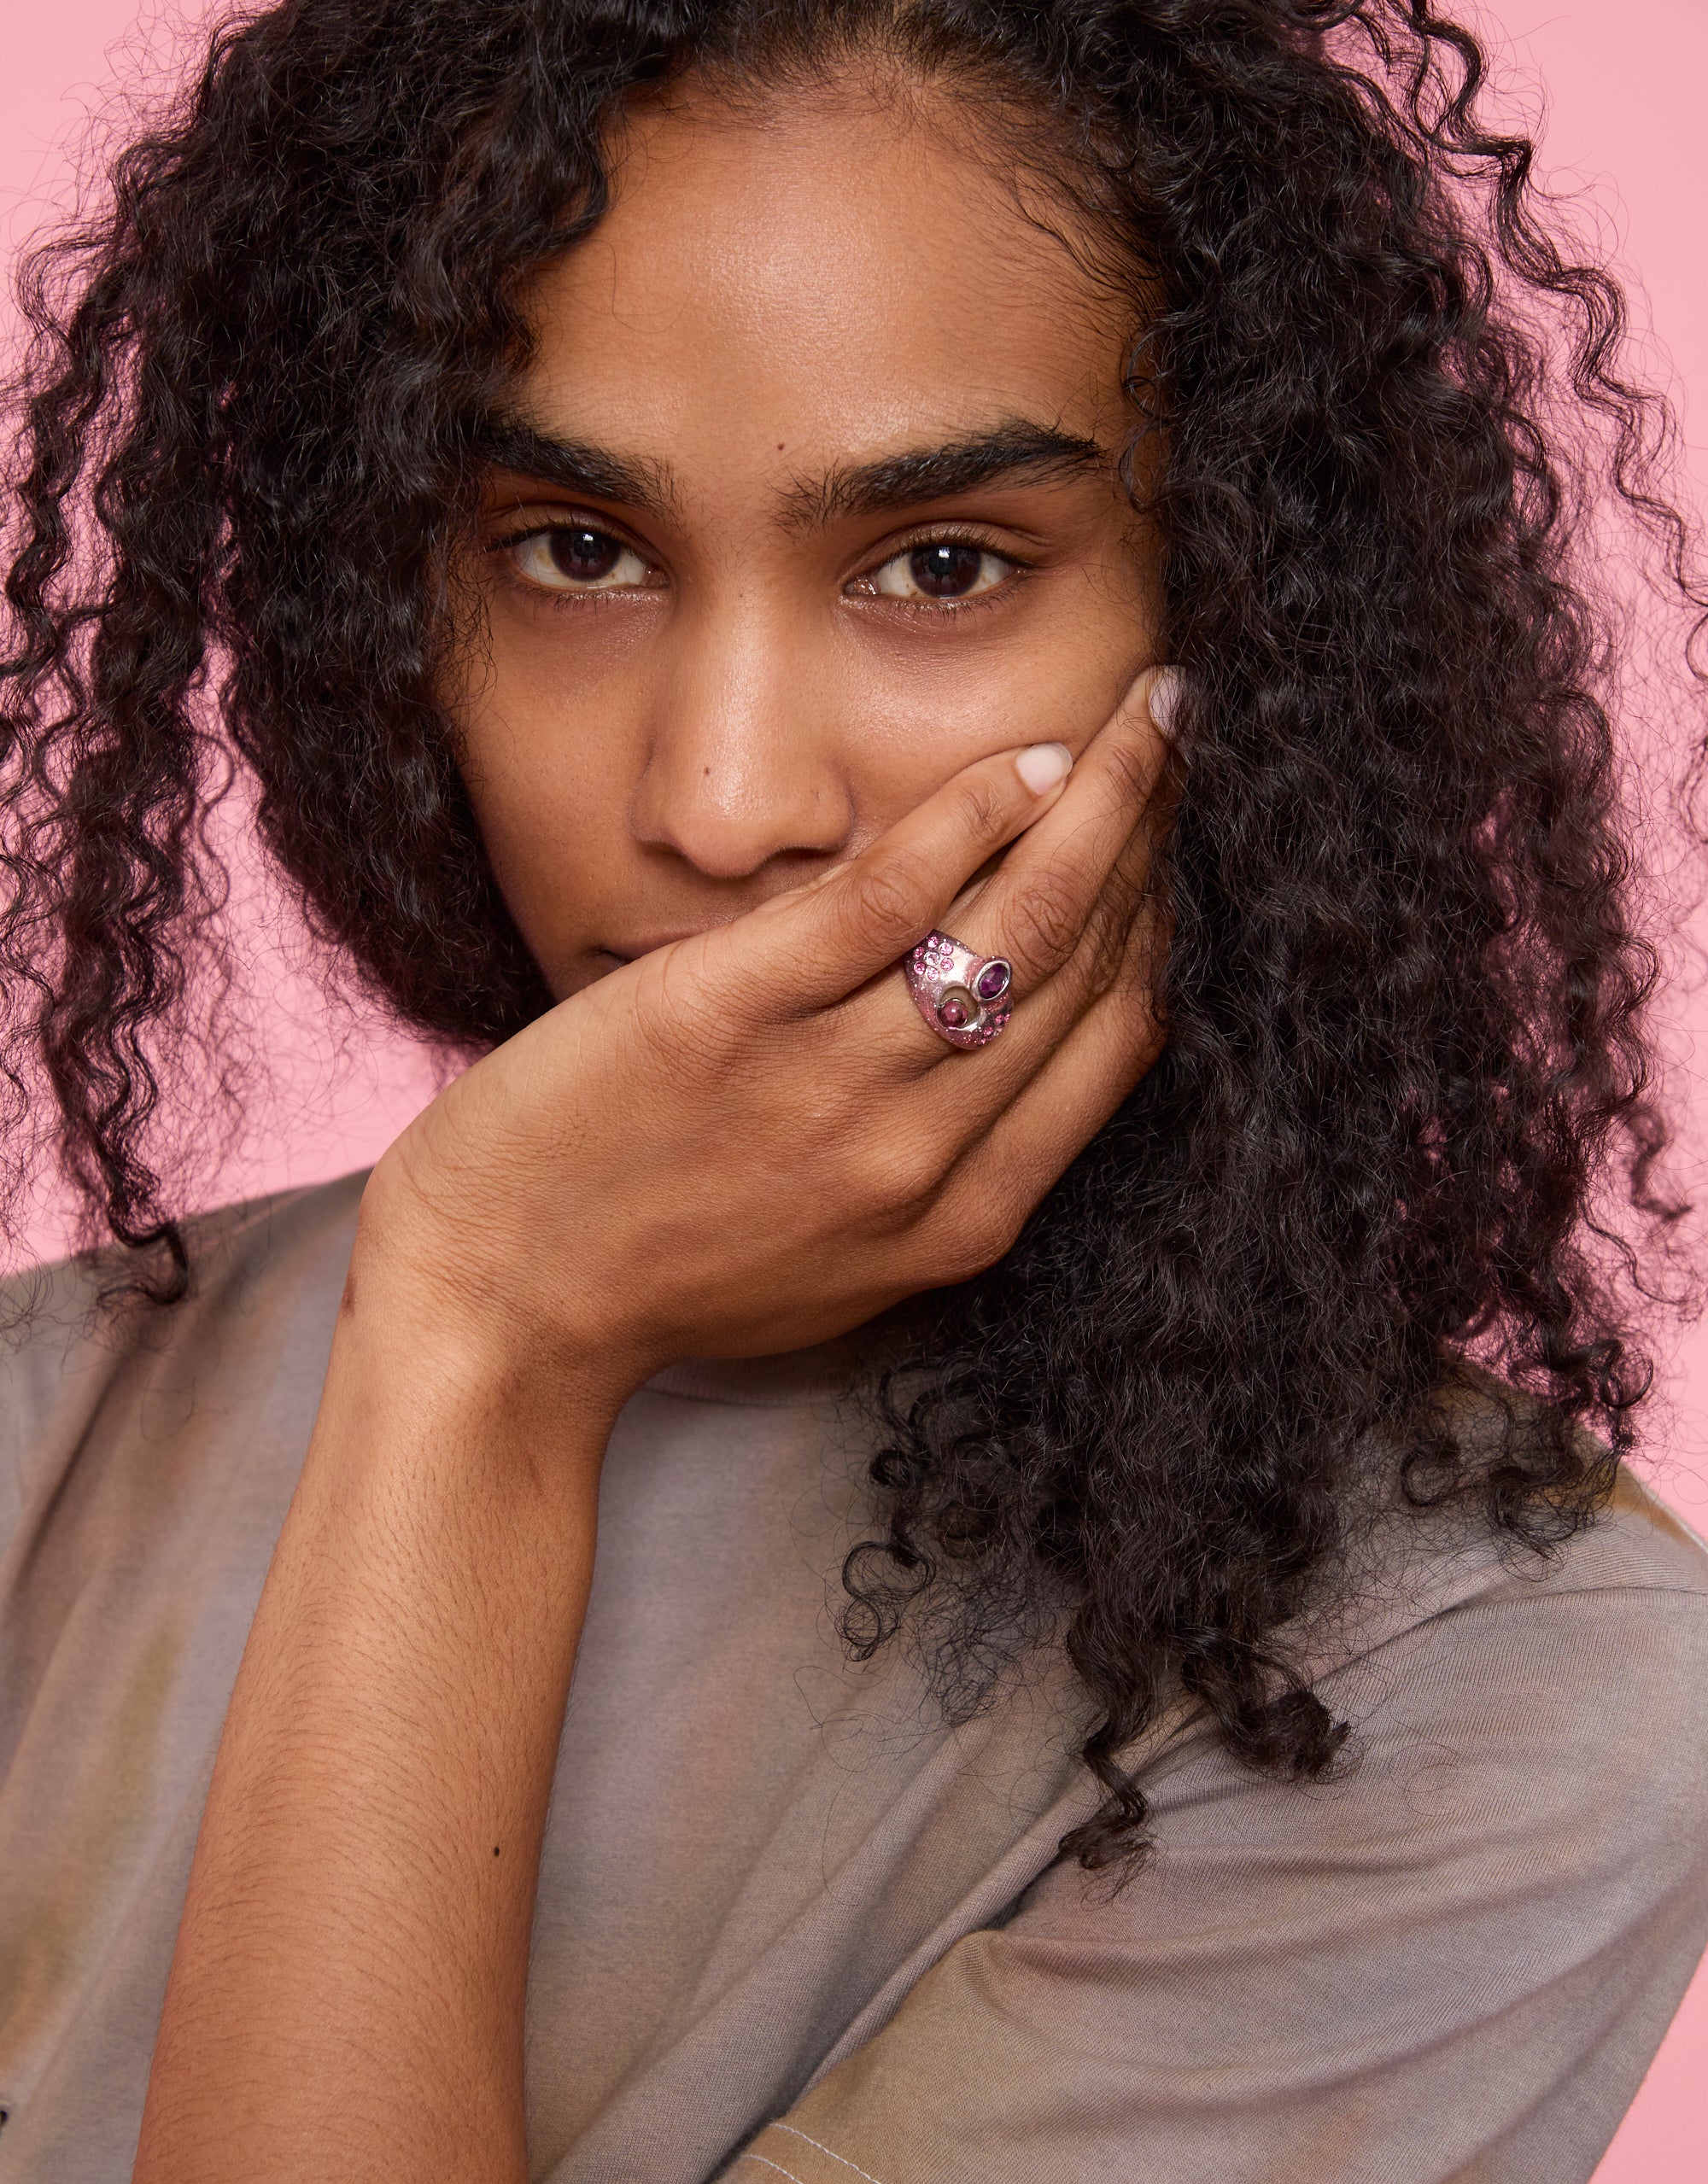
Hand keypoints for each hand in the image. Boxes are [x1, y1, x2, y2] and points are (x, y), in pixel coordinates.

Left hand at [362, 665, 1177, 1415]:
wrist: (497, 1314)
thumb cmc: (657, 1281)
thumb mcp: (838, 1266)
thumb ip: (933, 1175)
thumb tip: (1003, 1059)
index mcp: (959, 1223)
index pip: (1113, 1045)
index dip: (1160, 926)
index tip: (1170, 842)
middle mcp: (919, 1157)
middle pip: (1085, 970)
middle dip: (1152, 835)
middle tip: (1179, 730)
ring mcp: (828, 1087)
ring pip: (1018, 925)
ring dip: (1100, 801)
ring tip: (1141, 712)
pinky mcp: (727, 1018)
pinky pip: (889, 901)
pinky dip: (974, 819)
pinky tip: (1026, 761)